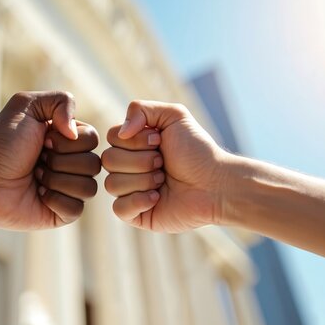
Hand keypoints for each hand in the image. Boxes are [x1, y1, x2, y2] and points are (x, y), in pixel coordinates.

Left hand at [0, 91, 100, 229]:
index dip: (66, 141)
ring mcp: (69, 189)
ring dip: (56, 180)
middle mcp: (73, 163)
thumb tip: (76, 133)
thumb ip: (61, 101)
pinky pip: (77, 208)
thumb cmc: (1, 142)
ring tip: (35, 177)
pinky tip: (37, 195)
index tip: (42, 140)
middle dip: (59, 161)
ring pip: (89, 187)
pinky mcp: (62, 213)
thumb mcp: (27, 106)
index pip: (93, 139)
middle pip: (94, 164)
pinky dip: (55, 199)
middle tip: (36, 161)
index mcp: (70, 139)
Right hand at [101, 100, 231, 231]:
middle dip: (141, 160)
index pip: (111, 138)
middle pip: (108, 160)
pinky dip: (139, 201)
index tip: (159, 141)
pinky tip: (158, 198)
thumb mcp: (174, 116)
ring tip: (164, 180)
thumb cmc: (197, 151)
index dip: (134, 140)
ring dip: (143, 180)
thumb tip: (121, 132)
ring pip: (111, 184)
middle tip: (163, 163)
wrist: (215, 183)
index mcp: (133, 145)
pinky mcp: (136, 215)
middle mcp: (128, 167)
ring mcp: (130, 191)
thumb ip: (141, 109)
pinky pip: (119, 208)